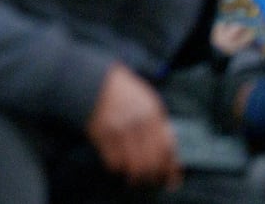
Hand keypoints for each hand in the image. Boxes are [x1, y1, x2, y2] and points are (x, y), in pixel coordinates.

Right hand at [86, 64, 180, 188]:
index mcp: (153, 113)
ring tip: (132, 177)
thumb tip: (169, 157)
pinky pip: (114, 162)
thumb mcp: (147, 103)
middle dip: (151, 177)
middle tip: (148, 181)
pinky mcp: (102, 134)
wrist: (94, 82)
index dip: (169, 169)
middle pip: (151, 162)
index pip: (167, 148)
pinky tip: (117, 164)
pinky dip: (117, 168)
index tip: (169, 182)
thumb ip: (159, 126)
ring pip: (133, 166)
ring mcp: (119, 128)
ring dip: (134, 176)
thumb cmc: (124, 94)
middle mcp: (138, 121)